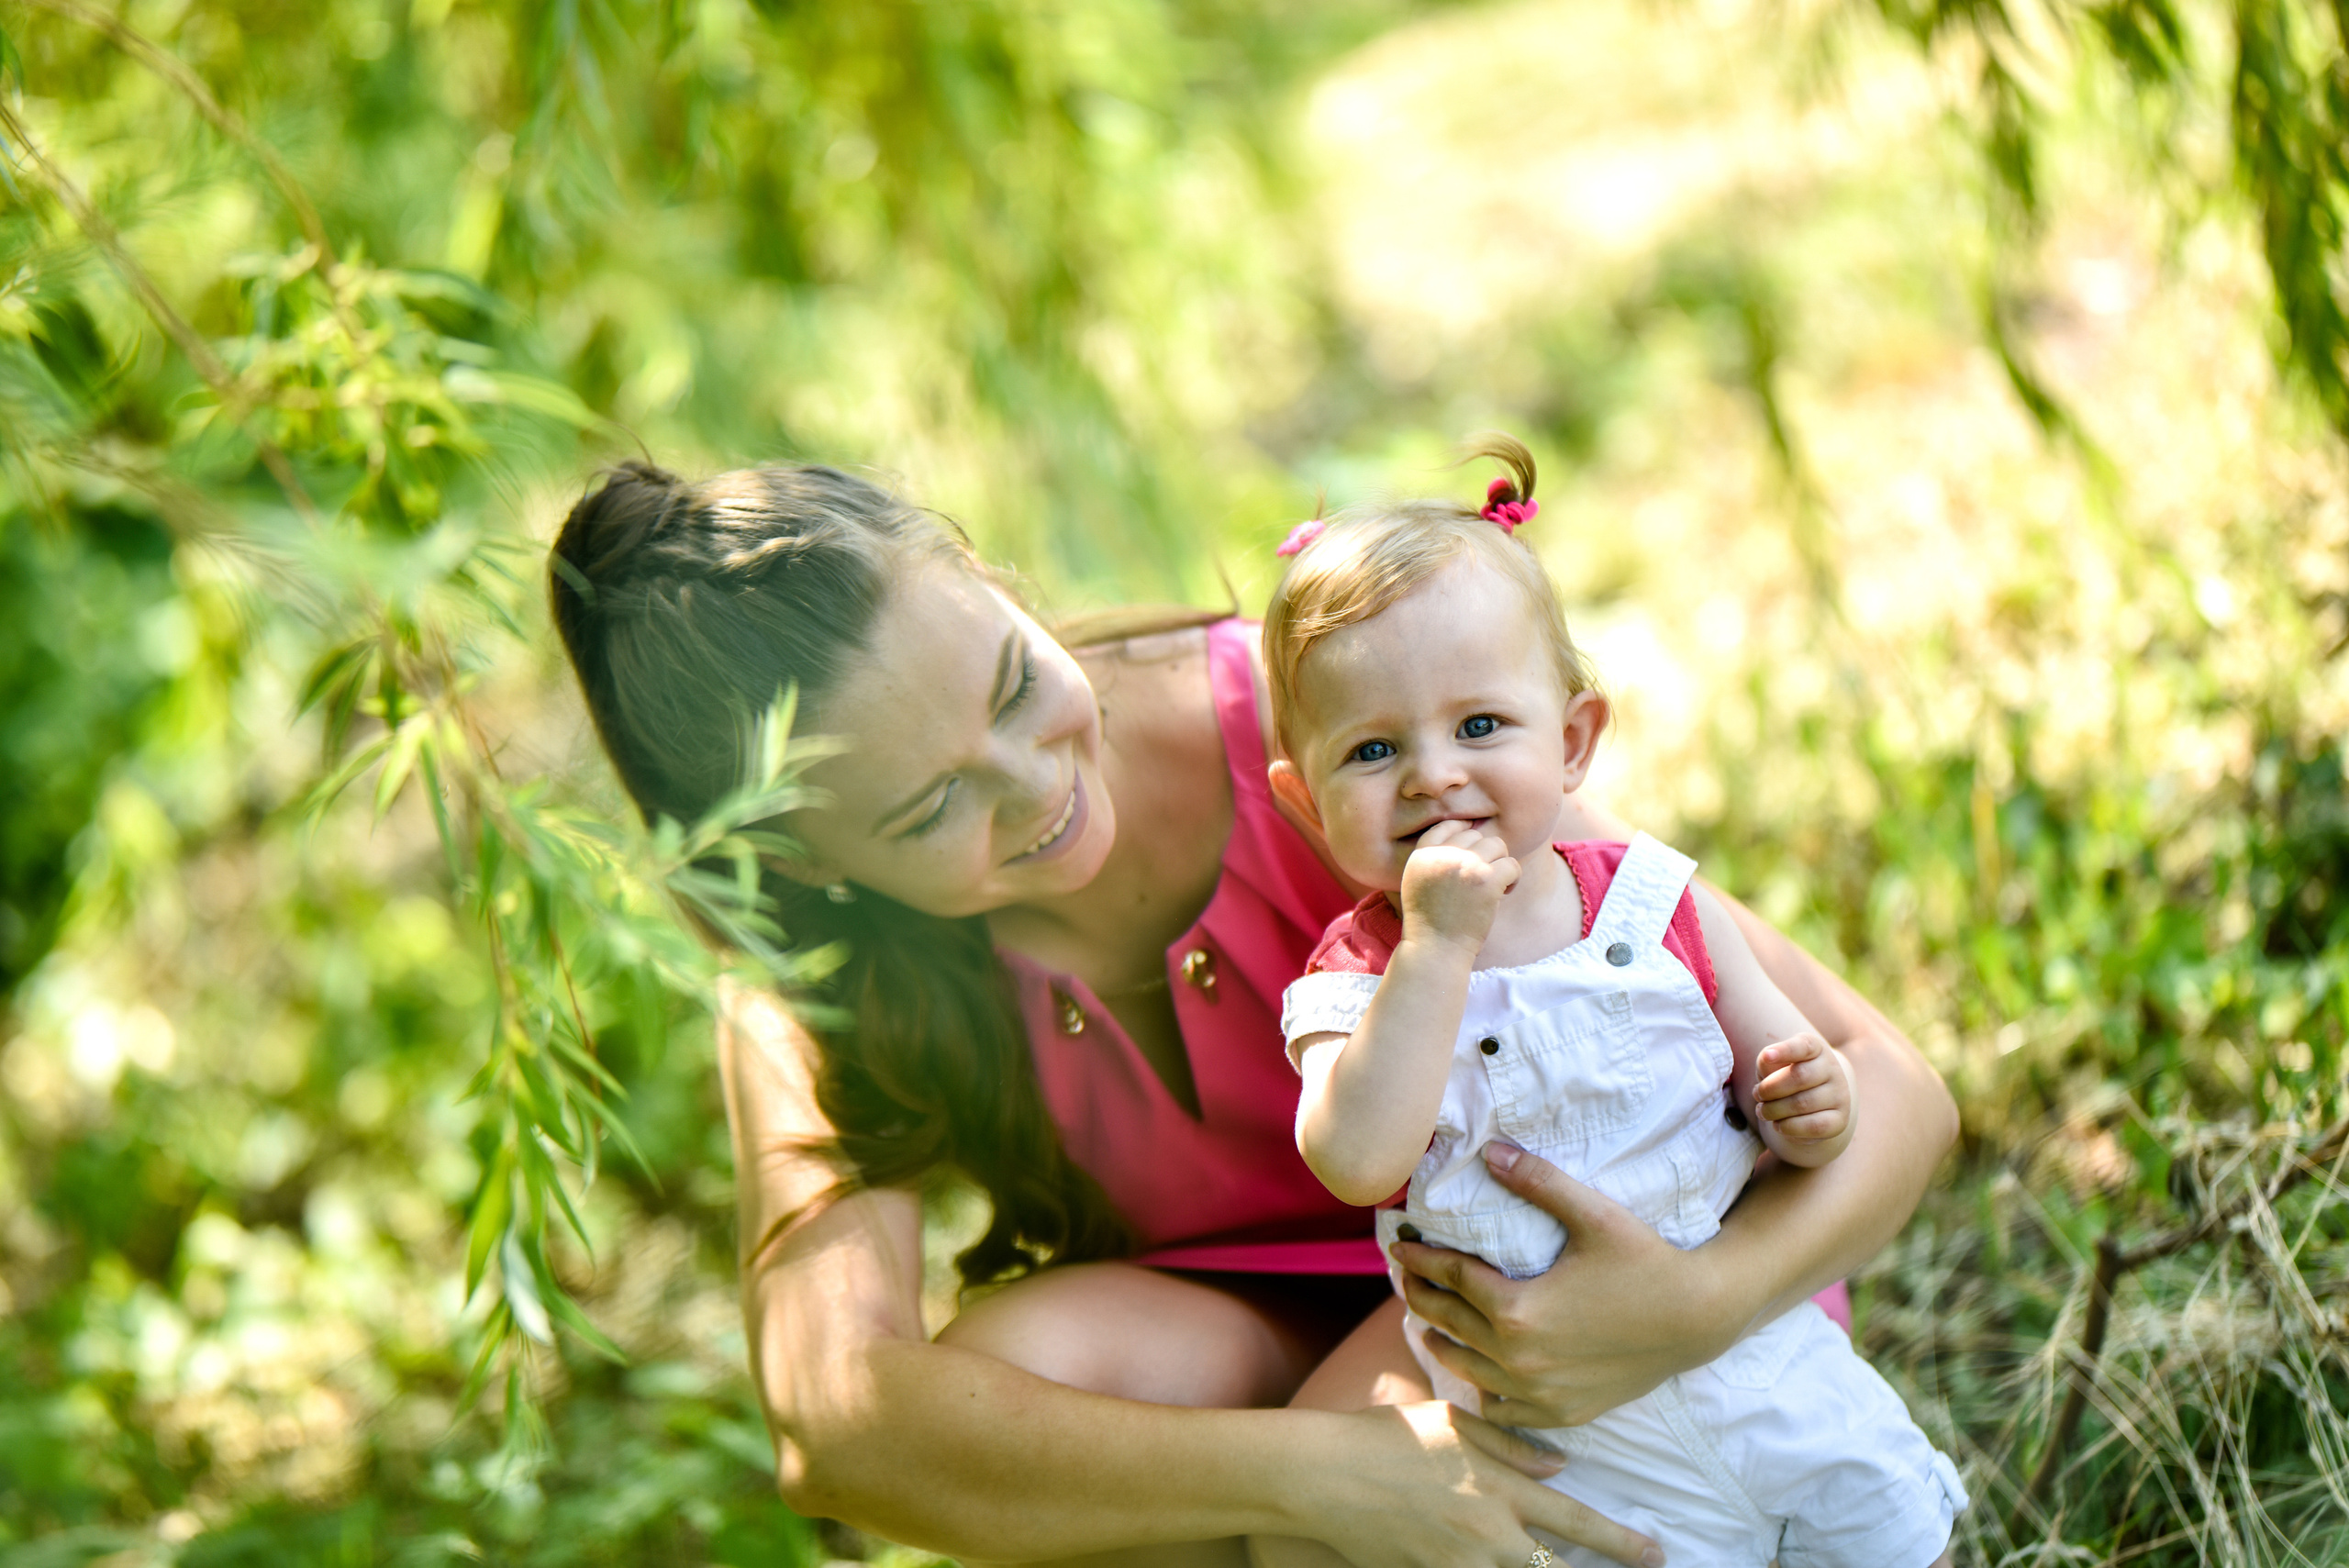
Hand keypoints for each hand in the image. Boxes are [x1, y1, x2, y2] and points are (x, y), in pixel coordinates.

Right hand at [1293, 1400, 1664, 1567]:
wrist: (1322, 1475)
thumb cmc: (1385, 1438)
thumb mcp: (1452, 1424)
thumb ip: (1509, 1445)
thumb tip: (1559, 1466)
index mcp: (1499, 1487)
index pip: (1576, 1523)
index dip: (1622, 1544)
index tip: (1654, 1554)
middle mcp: (1489, 1533)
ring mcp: (1459, 1564)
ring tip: (1553, 1567)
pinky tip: (1495, 1567)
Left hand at [1390, 1145, 1735, 1428]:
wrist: (1698, 1318)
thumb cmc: (1645, 1260)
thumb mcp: (1592, 1214)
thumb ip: (1538, 1181)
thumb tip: (1490, 1151)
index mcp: (1516, 1310)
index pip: (1451, 1277)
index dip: (1421, 1257)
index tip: (1400, 1243)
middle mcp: (1518, 1359)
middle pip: (1448, 1323)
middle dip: (1421, 1295)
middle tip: (1406, 1275)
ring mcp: (1538, 1393)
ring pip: (1467, 1369)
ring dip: (1441, 1341)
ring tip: (1428, 1320)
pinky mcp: (1561, 1413)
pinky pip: (1503, 1408)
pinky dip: (1483, 1389)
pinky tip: (1477, 1372)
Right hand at [1398, 819, 1520, 956]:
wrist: (1436, 950)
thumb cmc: (1430, 921)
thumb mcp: (1418, 881)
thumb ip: (1436, 856)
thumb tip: (1470, 829)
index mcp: (1422, 854)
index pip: (1448, 825)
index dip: (1465, 834)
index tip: (1473, 853)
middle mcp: (1442, 854)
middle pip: (1476, 834)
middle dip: (1484, 855)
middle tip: (1482, 880)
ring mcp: (1465, 864)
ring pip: (1498, 845)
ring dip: (1500, 864)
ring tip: (1495, 886)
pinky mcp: (1486, 880)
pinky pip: (1512, 864)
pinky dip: (1513, 879)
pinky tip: (1503, 894)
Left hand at [1753, 1032, 1851, 1165]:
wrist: (1810, 1105)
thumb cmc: (1785, 1078)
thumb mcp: (1774, 1065)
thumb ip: (1768, 1062)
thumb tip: (1766, 1061)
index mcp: (1816, 1049)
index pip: (1804, 1046)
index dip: (1785, 1050)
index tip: (1767, 1056)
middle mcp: (1833, 1069)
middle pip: (1800, 1076)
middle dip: (1770, 1088)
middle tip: (1756, 1095)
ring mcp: (1840, 1095)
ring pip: (1803, 1103)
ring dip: (1774, 1110)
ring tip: (1763, 1111)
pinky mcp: (1840, 1120)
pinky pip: (1813, 1126)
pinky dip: (1789, 1127)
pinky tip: (1778, 1125)